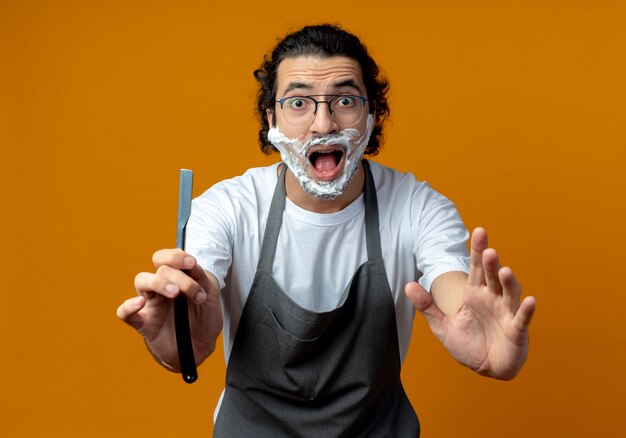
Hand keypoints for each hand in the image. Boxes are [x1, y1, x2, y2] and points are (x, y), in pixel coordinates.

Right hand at [116, 249, 222, 369]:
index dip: (176, 256)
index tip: (191, 263)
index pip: (167, 258)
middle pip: (160, 269)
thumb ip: (201, 279)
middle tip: (194, 292)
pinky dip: (128, 306)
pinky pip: (125, 313)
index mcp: (177, 278)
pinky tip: (139, 303)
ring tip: (174, 294)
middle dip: (179, 276)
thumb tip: (191, 265)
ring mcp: (151, 304)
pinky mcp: (144, 323)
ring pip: (141, 281)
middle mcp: (161, 288)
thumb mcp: (210, 297)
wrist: (201, 348)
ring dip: (158, 282)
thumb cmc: (204, 320)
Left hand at [405, 228, 535, 379]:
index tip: (479, 231)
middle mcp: (493, 299)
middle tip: (488, 249)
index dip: (477, 250)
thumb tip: (408, 285)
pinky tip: (529, 300)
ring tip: (504, 271)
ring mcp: (506, 313)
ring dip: (508, 282)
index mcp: (475, 294)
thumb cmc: (467, 344)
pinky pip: (522, 318)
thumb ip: (427, 305)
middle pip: (492, 276)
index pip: (476, 268)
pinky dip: (526, 310)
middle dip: (491, 263)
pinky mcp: (516, 330)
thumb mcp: (442, 325)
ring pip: (509, 293)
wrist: (487, 368)